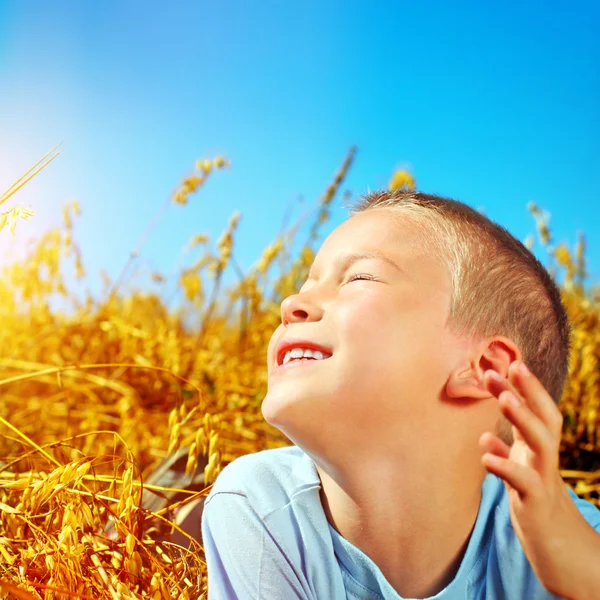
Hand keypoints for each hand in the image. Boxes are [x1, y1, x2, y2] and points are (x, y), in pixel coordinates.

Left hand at [479, 360, 598, 598]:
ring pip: (540, 445)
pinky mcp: (534, 504)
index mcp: (540, 449)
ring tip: (502, 398)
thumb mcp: (521, 471)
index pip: (539, 412)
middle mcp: (546, 459)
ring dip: (522, 419)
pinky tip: (486, 454)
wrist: (557, 547)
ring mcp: (543, 480)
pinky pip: (523, 483)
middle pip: (546, 420)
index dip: (527, 388)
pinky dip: (505, 466)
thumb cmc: (534, 502)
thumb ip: (507, 451)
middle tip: (508, 367)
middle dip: (529, 392)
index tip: (509, 363)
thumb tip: (485, 436)